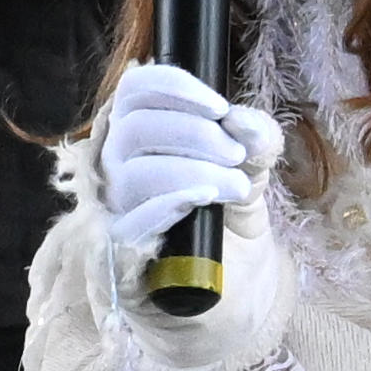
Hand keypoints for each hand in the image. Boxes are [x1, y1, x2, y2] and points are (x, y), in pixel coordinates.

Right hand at [88, 58, 278, 264]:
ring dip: (191, 171)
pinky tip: (204, 200)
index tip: (220, 108)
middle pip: (136, 128)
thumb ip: (256, 138)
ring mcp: (115, 204)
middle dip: (194, 134)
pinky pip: (131, 220)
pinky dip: (170, 204)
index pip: (136, 90)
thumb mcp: (254, 168)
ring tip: (235, 187)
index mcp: (142, 129)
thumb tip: (241, 121)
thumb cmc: (233, 216)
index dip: (175, 87)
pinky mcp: (120, 248)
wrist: (237, 283)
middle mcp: (118, 162)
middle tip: (237, 156)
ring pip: (135, 173)